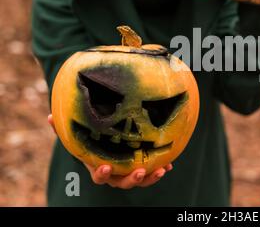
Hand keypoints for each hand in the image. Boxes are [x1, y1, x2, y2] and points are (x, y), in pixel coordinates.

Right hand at [47, 114, 172, 188]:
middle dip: (131, 179)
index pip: (99, 175)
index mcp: (99, 167)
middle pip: (122, 183)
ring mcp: (128, 172)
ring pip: (139, 180)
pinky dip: (160, 167)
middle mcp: (115, 174)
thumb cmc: (92, 138)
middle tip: (139, 171)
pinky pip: (151, 171)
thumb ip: (65, 128)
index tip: (106, 167)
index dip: (103, 173)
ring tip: (160, 169)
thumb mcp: (80, 133)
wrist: (106, 143)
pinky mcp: (142, 167)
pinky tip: (169, 164)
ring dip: (150, 177)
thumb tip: (51, 116)